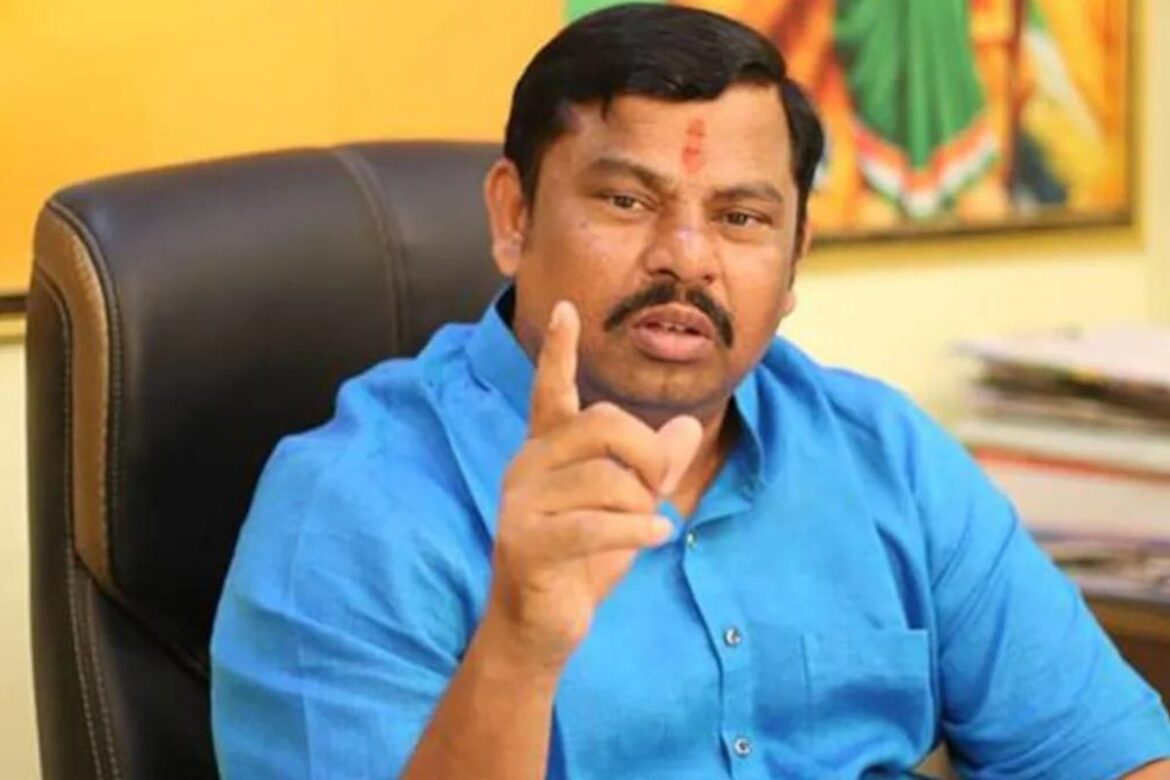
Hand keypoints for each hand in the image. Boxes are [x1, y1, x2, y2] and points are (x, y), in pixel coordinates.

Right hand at [483, 300, 702, 672]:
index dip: (560, 352)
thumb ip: (652, 468)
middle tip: (658, 490)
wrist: (539, 627)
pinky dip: (638, 532)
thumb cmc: (581, 561)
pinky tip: (656, 538)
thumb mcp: (625, 509)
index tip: (567, 309)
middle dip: (648, 456)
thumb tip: (685, 426)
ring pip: (607, 479)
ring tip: (644, 529)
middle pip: (604, 425)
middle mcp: (527, 466)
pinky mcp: (526, 542)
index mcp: (546, 451)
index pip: (551, 391)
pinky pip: (598, 524)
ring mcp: (522, 503)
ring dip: (641, 507)